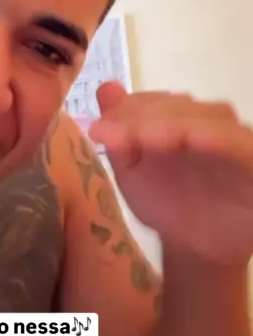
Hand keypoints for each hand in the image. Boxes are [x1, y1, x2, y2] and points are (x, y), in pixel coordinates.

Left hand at [88, 82, 252, 266]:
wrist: (198, 248)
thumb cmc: (166, 203)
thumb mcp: (132, 171)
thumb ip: (120, 132)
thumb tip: (105, 88)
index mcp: (178, 116)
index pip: (152, 100)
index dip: (125, 111)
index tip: (98, 129)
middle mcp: (209, 120)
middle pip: (179, 106)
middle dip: (144, 118)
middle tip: (113, 136)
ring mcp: (234, 138)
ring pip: (210, 117)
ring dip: (176, 123)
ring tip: (144, 137)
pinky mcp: (252, 159)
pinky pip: (237, 144)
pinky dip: (217, 137)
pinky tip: (193, 138)